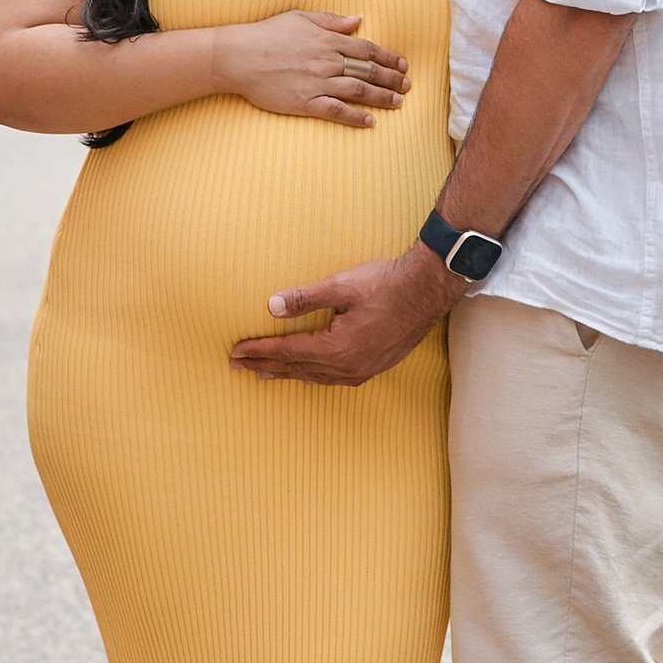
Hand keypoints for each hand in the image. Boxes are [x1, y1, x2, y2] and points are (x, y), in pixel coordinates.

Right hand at [221, 10, 408, 126]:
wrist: (238, 56)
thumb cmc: (268, 34)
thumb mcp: (300, 17)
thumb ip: (331, 20)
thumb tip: (358, 20)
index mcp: (326, 39)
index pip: (366, 48)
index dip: (388, 57)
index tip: (402, 64)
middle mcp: (326, 61)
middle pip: (367, 70)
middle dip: (390, 79)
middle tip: (407, 85)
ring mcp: (316, 82)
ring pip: (357, 91)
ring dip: (381, 97)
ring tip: (398, 102)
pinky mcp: (304, 101)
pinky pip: (335, 111)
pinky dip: (354, 117)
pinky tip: (370, 122)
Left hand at [230, 247, 453, 384]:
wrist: (426, 291)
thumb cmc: (385, 283)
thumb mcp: (341, 286)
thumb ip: (305, 298)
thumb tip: (272, 306)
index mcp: (335, 348)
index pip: (287, 351)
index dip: (259, 350)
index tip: (235, 351)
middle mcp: (347, 366)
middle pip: (296, 369)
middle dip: (265, 365)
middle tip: (239, 365)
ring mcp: (362, 370)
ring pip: (315, 377)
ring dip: (287, 374)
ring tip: (265, 373)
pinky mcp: (374, 367)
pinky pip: (335, 379)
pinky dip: (314, 376)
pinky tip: (309, 373)